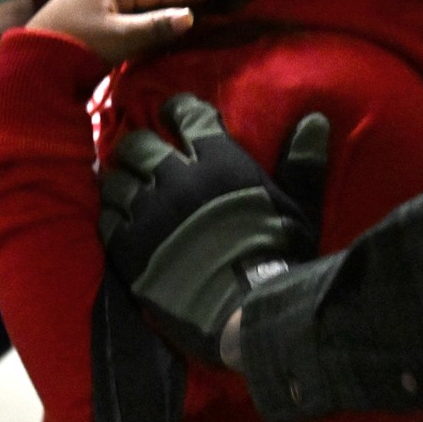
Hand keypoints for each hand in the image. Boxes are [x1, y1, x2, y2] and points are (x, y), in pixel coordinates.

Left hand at [27, 0, 204, 63]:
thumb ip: (156, 27)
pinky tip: (134, 22)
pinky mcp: (73, 9)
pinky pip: (111, 6)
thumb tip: (189, 17)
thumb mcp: (122, 39)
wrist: (30, 63)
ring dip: (146, 6)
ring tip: (168, 14)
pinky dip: (128, 13)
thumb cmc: (78, 48)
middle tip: (192, 3)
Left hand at [98, 94, 328, 365]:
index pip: (187, 117)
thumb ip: (303, 163)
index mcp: (218, 163)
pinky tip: (117, 216)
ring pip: (116, 180)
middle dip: (138, 144)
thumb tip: (315, 120)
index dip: (176, 110)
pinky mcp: (128, 248)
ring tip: (126, 184)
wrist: (245, 312)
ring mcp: (148, 213)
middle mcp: (176, 180)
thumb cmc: (279, 258)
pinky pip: (106, 218)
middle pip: (139, 145)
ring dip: (120, 178)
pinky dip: (110, 213)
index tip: (171, 112)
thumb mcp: (300, 208)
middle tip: (141, 151)